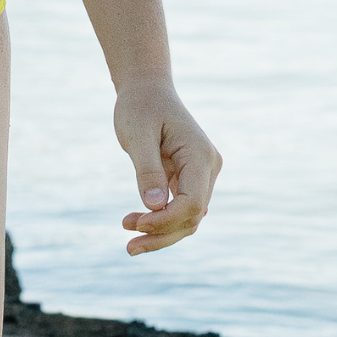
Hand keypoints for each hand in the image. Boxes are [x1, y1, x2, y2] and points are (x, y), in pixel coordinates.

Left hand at [114, 79, 219, 255]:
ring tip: (127, 237)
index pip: (192, 203)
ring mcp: (202, 175)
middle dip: (162, 234)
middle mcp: (208, 167)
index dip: (165, 221)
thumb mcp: (137, 135)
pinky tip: (135, 223)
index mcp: (200, 155)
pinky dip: (161, 221)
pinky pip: (181, 208)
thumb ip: (147, 170)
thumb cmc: (140, 107)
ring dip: (161, 232)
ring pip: (188, 218)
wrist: (146, 90)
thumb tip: (155, 206)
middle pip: (192, 216)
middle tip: (128, 246)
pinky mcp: (190, 179)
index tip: (135, 224)